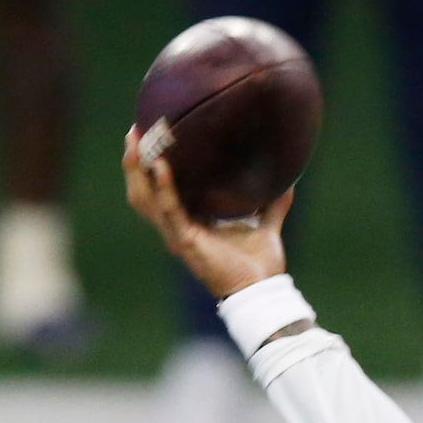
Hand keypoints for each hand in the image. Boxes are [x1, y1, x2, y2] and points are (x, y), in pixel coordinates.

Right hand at [121, 125, 293, 299]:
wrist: (263, 292)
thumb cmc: (260, 266)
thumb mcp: (266, 226)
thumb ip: (273, 204)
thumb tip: (288, 180)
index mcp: (189, 222)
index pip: (158, 190)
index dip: (149, 165)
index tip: (150, 135)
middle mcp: (176, 227)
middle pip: (142, 190)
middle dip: (134, 161)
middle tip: (135, 131)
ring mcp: (177, 235)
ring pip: (144, 198)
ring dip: (137, 169)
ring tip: (137, 140)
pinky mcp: (185, 241)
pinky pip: (168, 210)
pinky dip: (163, 187)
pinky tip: (161, 165)